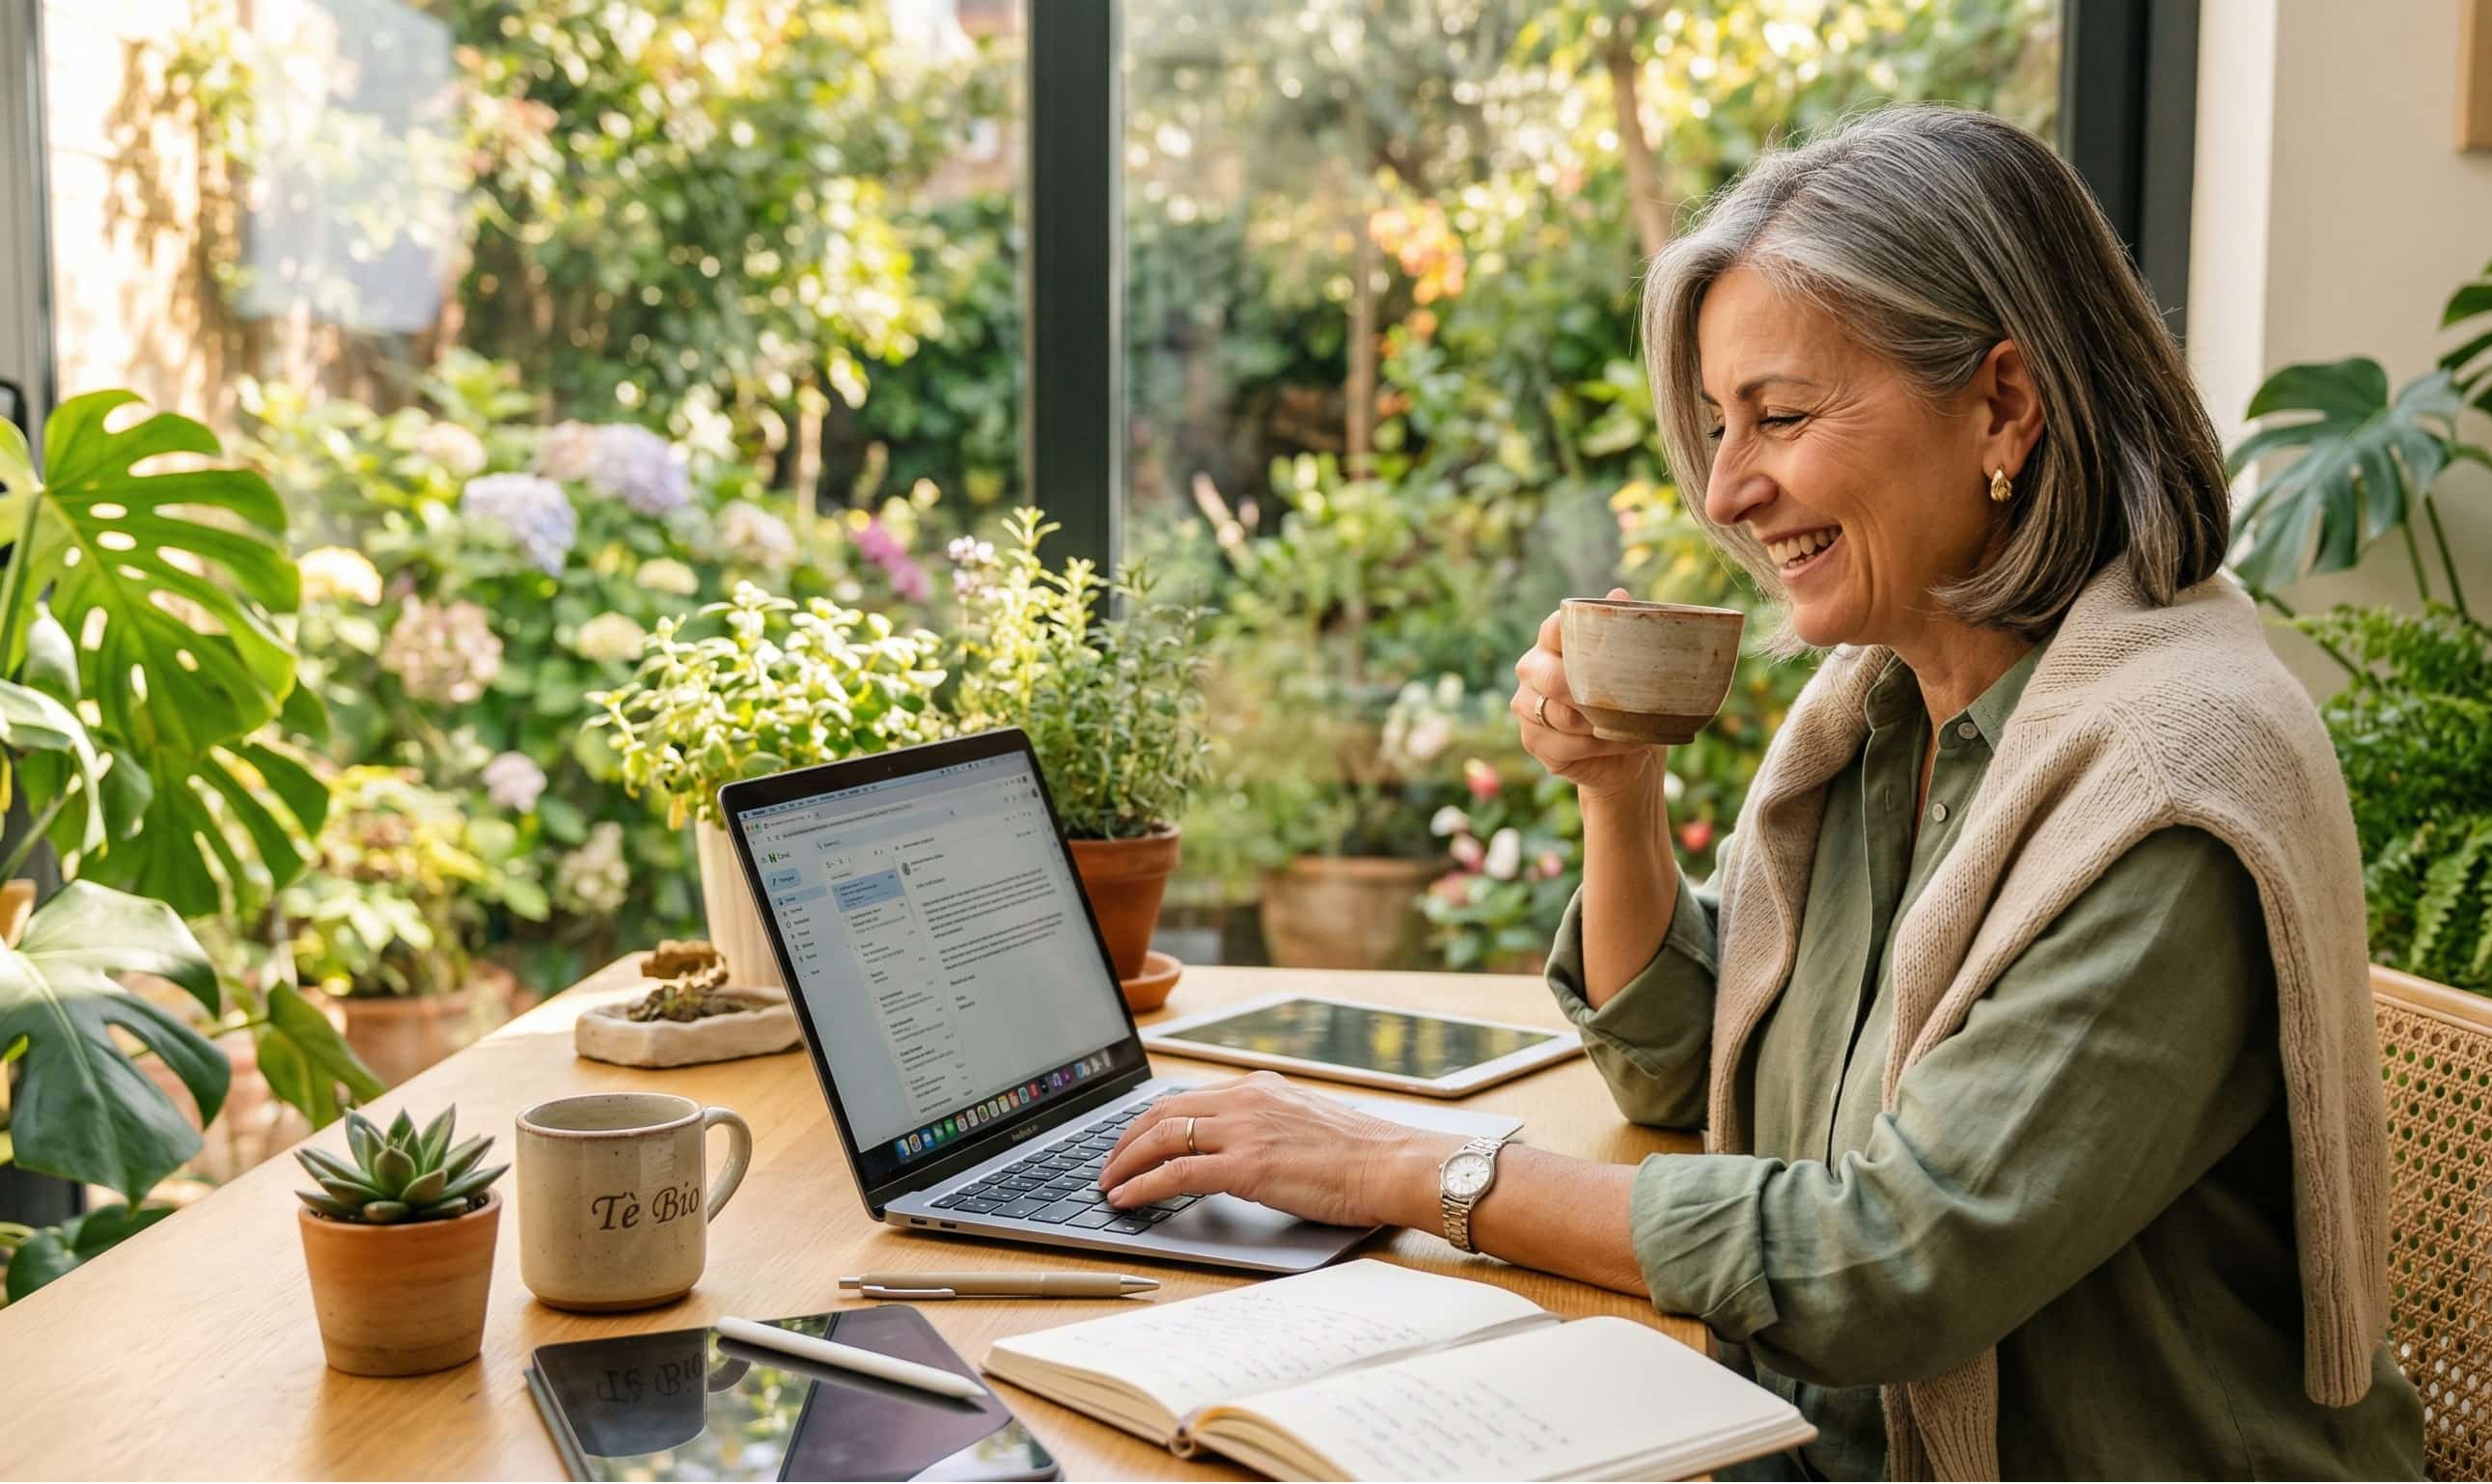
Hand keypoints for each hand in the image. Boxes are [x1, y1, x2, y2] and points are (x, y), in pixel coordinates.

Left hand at [1096, 1071, 1461, 1228]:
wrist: (1390, 1164)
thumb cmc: (1360, 1155)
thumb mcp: (1303, 1123)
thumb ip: (1267, 1127)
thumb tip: (1238, 1150)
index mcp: (1259, 1087)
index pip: (1187, 1097)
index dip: (1150, 1120)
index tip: (1132, 1139)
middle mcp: (1245, 1099)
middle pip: (1163, 1111)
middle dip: (1126, 1138)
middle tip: (1108, 1164)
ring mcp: (1244, 1130)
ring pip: (1161, 1137)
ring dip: (1125, 1162)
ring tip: (1108, 1184)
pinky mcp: (1246, 1165)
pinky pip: (1177, 1172)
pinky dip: (1144, 1185)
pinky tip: (1127, 1199)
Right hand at [1512, 587, 1663, 798]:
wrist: (1627, 750)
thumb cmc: (1628, 698)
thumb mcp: (1633, 663)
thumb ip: (1623, 628)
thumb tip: (1618, 594)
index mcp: (1551, 642)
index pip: (1554, 629)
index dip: (1575, 634)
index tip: (1608, 647)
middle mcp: (1531, 670)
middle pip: (1550, 677)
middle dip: (1587, 692)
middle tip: (1622, 699)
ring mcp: (1527, 707)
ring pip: (1560, 716)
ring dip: (1601, 724)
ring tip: (1631, 725)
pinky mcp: (1533, 741)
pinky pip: (1565, 746)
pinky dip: (1600, 747)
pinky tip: (1620, 744)